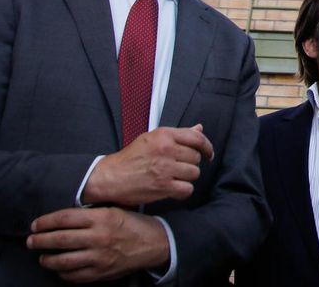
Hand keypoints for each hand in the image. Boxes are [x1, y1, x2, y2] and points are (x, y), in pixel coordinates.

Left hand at [27, 206, 168, 281]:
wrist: (154, 243)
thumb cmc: (132, 224)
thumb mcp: (113, 210)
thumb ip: (90, 214)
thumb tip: (61, 218)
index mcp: (101, 217)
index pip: (65, 218)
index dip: (46, 222)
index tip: (35, 224)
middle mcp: (99, 237)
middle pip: (60, 239)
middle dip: (40, 240)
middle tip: (31, 240)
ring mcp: (99, 257)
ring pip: (63, 260)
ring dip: (47, 259)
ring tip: (42, 257)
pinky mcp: (101, 272)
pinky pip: (74, 275)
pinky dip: (62, 272)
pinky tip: (59, 268)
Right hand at [82, 124, 212, 207]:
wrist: (111, 177)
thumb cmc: (131, 157)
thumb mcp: (152, 138)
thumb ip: (178, 135)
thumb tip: (200, 128)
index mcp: (164, 135)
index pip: (197, 138)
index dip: (207, 147)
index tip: (208, 154)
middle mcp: (166, 149)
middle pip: (196, 157)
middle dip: (190, 164)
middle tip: (179, 167)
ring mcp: (165, 168)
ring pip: (194, 173)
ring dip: (187, 178)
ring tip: (174, 177)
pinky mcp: (163, 186)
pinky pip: (187, 189)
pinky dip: (183, 191)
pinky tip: (174, 188)